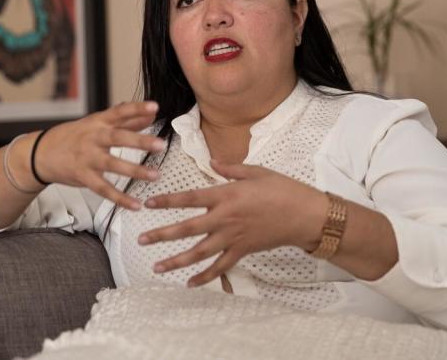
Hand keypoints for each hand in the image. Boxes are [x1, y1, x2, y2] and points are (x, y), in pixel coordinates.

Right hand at [34, 102, 165, 210]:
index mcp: (98, 122)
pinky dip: (120, 198)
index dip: (136, 108)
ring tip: (155, 175)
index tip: (155, 106)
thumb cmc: (75, 136)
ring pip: (112, 164)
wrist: (41, 153)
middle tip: (161, 145)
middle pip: (118, 137)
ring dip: (135, 170)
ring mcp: (87, 158)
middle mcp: (93, 138)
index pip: (119, 111)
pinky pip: (103, 189)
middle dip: (140, 141)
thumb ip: (127, 119)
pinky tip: (136, 205)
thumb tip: (153, 112)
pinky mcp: (83, 176)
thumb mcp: (98, 123)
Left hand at [137, 159, 327, 286]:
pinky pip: (220, 268)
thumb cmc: (282, 189)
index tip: (148, 203)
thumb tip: (212, 163)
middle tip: (141, 240)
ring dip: (176, 260)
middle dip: (162, 235)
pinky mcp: (242, 251)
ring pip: (199, 253)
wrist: (304, 215)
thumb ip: (230, 169)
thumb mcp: (256, 171)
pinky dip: (205, 277)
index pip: (189, 198)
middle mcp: (225, 219)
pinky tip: (189, 283)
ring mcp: (233, 238)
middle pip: (187, 229)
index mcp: (226, 195)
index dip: (167, 201)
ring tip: (156, 267)